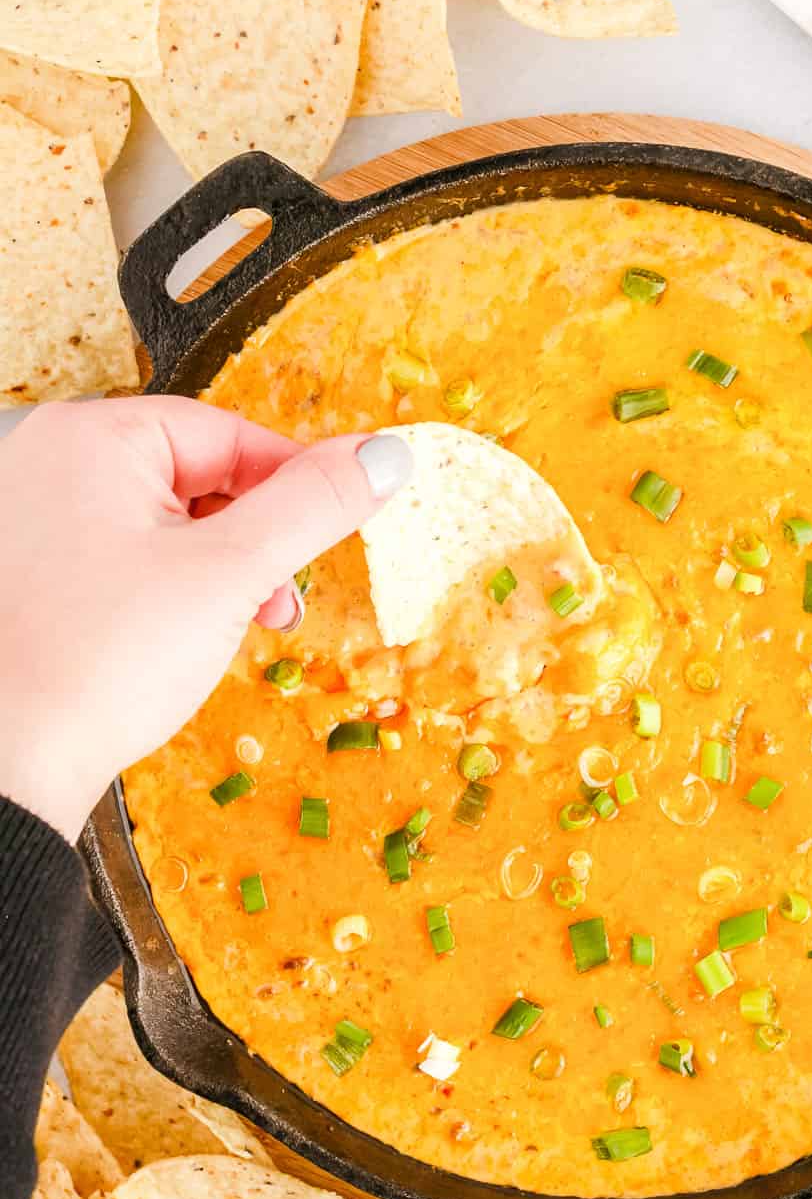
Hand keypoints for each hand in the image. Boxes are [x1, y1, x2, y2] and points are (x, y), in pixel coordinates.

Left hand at [0, 396, 411, 840]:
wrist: (6, 764)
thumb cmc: (101, 661)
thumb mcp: (230, 574)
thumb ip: (315, 505)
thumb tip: (387, 454)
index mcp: (93, 437)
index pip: (229, 434)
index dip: (296, 484)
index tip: (341, 527)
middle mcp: (53, 461)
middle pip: (198, 476)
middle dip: (256, 541)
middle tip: (281, 600)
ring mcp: (35, 519)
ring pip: (166, 522)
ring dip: (221, 572)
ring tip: (241, 626)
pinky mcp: (34, 574)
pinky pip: (126, 557)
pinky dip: (172, 591)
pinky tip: (188, 638)